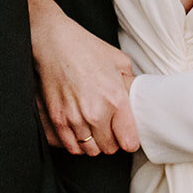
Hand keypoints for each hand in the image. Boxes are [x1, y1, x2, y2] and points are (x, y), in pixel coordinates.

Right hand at [28, 0, 139, 155]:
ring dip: (93, 143)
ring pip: (90, 150)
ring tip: (93, 130)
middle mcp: (96, 113)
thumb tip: (138, 96)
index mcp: (116, 99)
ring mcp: (75, 117)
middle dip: (111, 141)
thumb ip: (131, 83)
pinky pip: (71, 146)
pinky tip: (78, 132)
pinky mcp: (58, 118)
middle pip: (109, 148)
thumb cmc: (87, 49)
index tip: (126, 134)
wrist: (55, 42)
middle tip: (109, 129)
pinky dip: (76, 143)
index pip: (129, 142)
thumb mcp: (120, 61)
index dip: (129, 139)